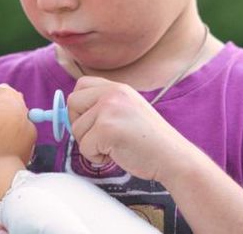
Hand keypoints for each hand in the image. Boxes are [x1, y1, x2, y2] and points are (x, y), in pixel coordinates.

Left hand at [67, 76, 192, 182]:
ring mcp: (109, 109)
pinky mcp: (106, 129)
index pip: (81, 85)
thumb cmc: (151, 141)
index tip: (87, 122)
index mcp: (119, 88)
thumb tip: (69, 112)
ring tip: (114, 147)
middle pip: (73, 103)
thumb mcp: (128, 112)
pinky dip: (96, 157)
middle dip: (79, 124)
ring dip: (90, 145)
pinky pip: (84, 147)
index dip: (79, 105)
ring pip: (77, 129)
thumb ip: (104, 107)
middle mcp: (113, 93)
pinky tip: (116, 154)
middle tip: (98, 138)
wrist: (173, 157)